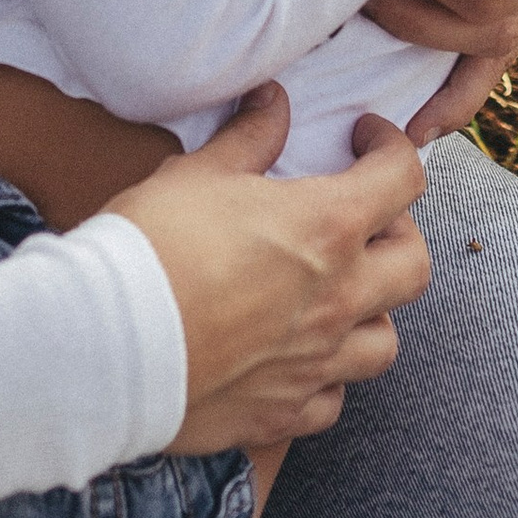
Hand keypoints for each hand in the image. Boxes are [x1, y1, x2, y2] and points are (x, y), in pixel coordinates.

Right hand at [110, 89, 431, 454]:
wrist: (103, 344)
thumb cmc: (151, 245)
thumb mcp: (198, 172)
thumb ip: (249, 137)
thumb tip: (273, 102)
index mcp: (326, 228)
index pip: (402, 178)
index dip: (392, 147)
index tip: (363, 139)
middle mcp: (338, 299)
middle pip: (414, 265)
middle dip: (398, 233)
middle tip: (360, 219)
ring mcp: (315, 364)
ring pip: (384, 343)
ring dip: (370, 313)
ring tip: (334, 295)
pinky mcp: (283, 415)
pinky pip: (332, 400)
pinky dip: (325, 378)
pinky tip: (296, 359)